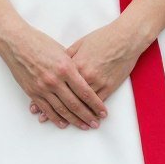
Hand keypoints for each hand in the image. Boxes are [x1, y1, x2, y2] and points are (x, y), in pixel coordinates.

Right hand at [0, 21, 106, 129]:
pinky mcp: (33, 92)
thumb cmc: (39, 42)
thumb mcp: (61, 51)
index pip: (85, 92)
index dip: (96, 104)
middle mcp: (55, 80)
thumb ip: (72, 66)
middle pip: (76, 104)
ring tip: (84, 126)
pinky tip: (64, 124)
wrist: (15, 42)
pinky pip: (47, 109)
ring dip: (74, 120)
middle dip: (88, 116)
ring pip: (62, 110)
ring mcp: (43, 88)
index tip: (103, 112)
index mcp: (66, 68)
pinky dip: (56, 118)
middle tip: (96, 124)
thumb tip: (83, 79)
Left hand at [29, 20, 146, 124]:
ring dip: (79, 116)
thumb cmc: (102, 38)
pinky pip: (98, 102)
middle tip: (52, 123)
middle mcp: (82, 76)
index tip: (40, 112)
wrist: (124, 37)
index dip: (47, 100)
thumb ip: (67, 57)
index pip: (55, 88)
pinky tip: (91, 117)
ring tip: (74, 125)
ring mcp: (96, 82)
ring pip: (83, 104)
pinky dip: (93, 111)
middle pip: (68, 99)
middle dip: (59, 113)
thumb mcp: (79, 44)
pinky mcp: (108, 85)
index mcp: (71, 65)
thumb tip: (56, 67)